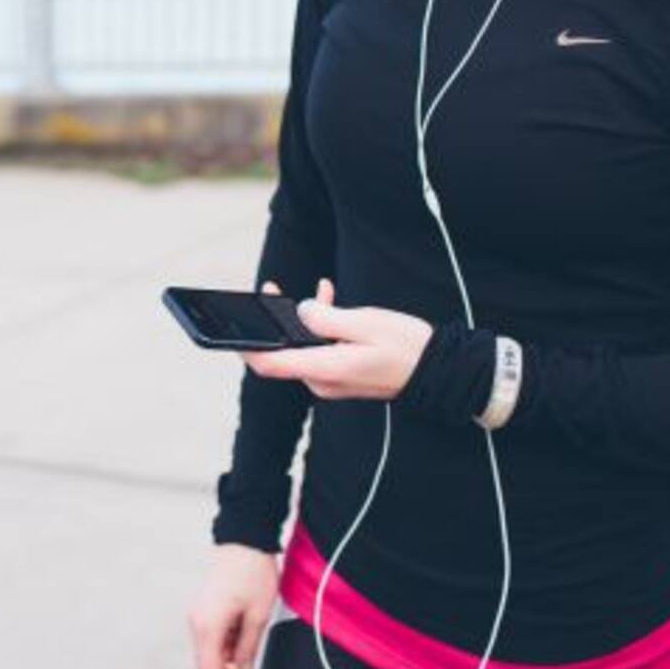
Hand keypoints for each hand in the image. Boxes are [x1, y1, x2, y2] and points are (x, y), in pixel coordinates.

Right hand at [186, 543, 277, 668]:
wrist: (245, 536)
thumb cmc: (253, 569)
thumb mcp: (258, 614)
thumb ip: (248, 646)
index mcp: (208, 625)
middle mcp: (197, 621)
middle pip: (208, 664)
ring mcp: (199, 613)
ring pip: (210, 650)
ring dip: (230, 659)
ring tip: (254, 653)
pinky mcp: (205, 605)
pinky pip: (212, 634)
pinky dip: (227, 643)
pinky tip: (246, 636)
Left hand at [243, 278, 432, 401]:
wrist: (438, 370)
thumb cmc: (406, 346)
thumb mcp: (365, 323)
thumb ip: (328, 318)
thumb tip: (301, 311)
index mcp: (324, 369)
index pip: (270, 363)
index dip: (245, 346)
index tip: (231, 326)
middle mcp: (322, 379)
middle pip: (283, 352)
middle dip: (276, 321)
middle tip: (270, 289)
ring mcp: (331, 380)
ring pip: (303, 346)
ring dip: (306, 318)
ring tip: (323, 290)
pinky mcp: (341, 374)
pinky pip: (320, 349)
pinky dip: (322, 326)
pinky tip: (331, 300)